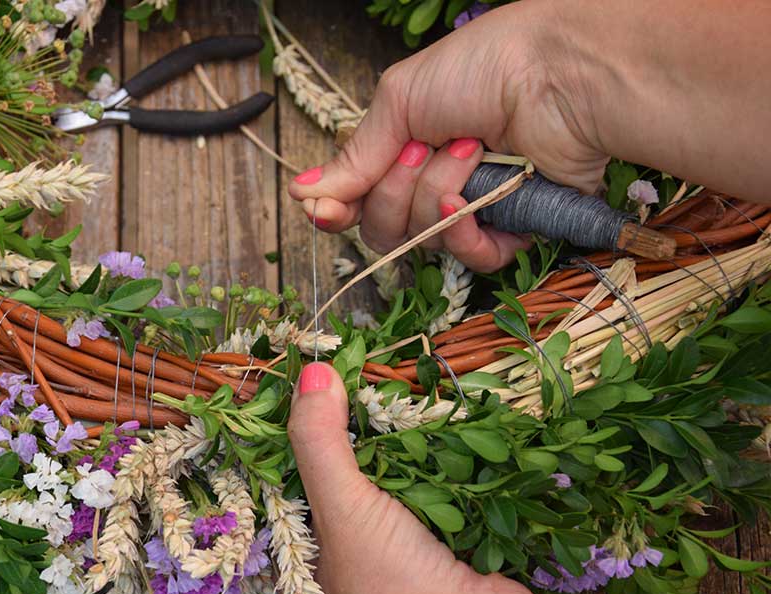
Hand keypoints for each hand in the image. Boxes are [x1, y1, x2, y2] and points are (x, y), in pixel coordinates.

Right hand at [287, 0, 608, 271]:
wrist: (558, 75)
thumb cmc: (486, 67)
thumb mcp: (400, 100)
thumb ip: (354, 155)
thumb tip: (302, 194)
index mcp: (405, 147)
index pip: (356, 200)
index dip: (338, 209)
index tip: (327, 209)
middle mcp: (434, 181)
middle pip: (381, 227)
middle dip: (393, 191)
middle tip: (423, 147)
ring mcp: (472, 207)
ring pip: (421, 239)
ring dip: (436, 192)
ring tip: (470, 147)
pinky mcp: (512, 228)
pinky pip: (468, 258)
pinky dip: (463, 232)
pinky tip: (471, 198)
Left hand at [287, 362, 543, 593]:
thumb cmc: (395, 584)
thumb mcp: (342, 506)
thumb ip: (321, 441)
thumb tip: (310, 372)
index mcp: (309, 562)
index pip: (292, 489)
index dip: (300, 439)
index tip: (311, 386)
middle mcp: (352, 564)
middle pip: (346, 485)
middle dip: (356, 438)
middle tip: (359, 379)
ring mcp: (405, 560)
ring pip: (396, 489)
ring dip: (404, 449)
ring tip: (401, 392)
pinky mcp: (451, 552)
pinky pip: (441, 498)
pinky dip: (444, 467)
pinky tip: (447, 428)